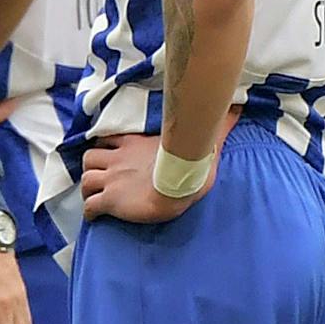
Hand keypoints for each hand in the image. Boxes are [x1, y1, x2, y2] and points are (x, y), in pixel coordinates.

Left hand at [81, 134, 215, 223]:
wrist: (178, 185)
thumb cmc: (191, 164)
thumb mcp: (203, 140)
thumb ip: (217, 126)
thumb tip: (239, 106)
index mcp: (133, 144)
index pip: (107, 139)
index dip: (104, 146)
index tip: (108, 152)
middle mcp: (117, 160)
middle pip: (89, 158)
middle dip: (91, 167)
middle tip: (100, 176)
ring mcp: (112, 180)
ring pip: (85, 180)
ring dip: (88, 188)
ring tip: (95, 195)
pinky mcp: (111, 200)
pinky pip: (91, 206)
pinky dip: (90, 211)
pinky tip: (96, 216)